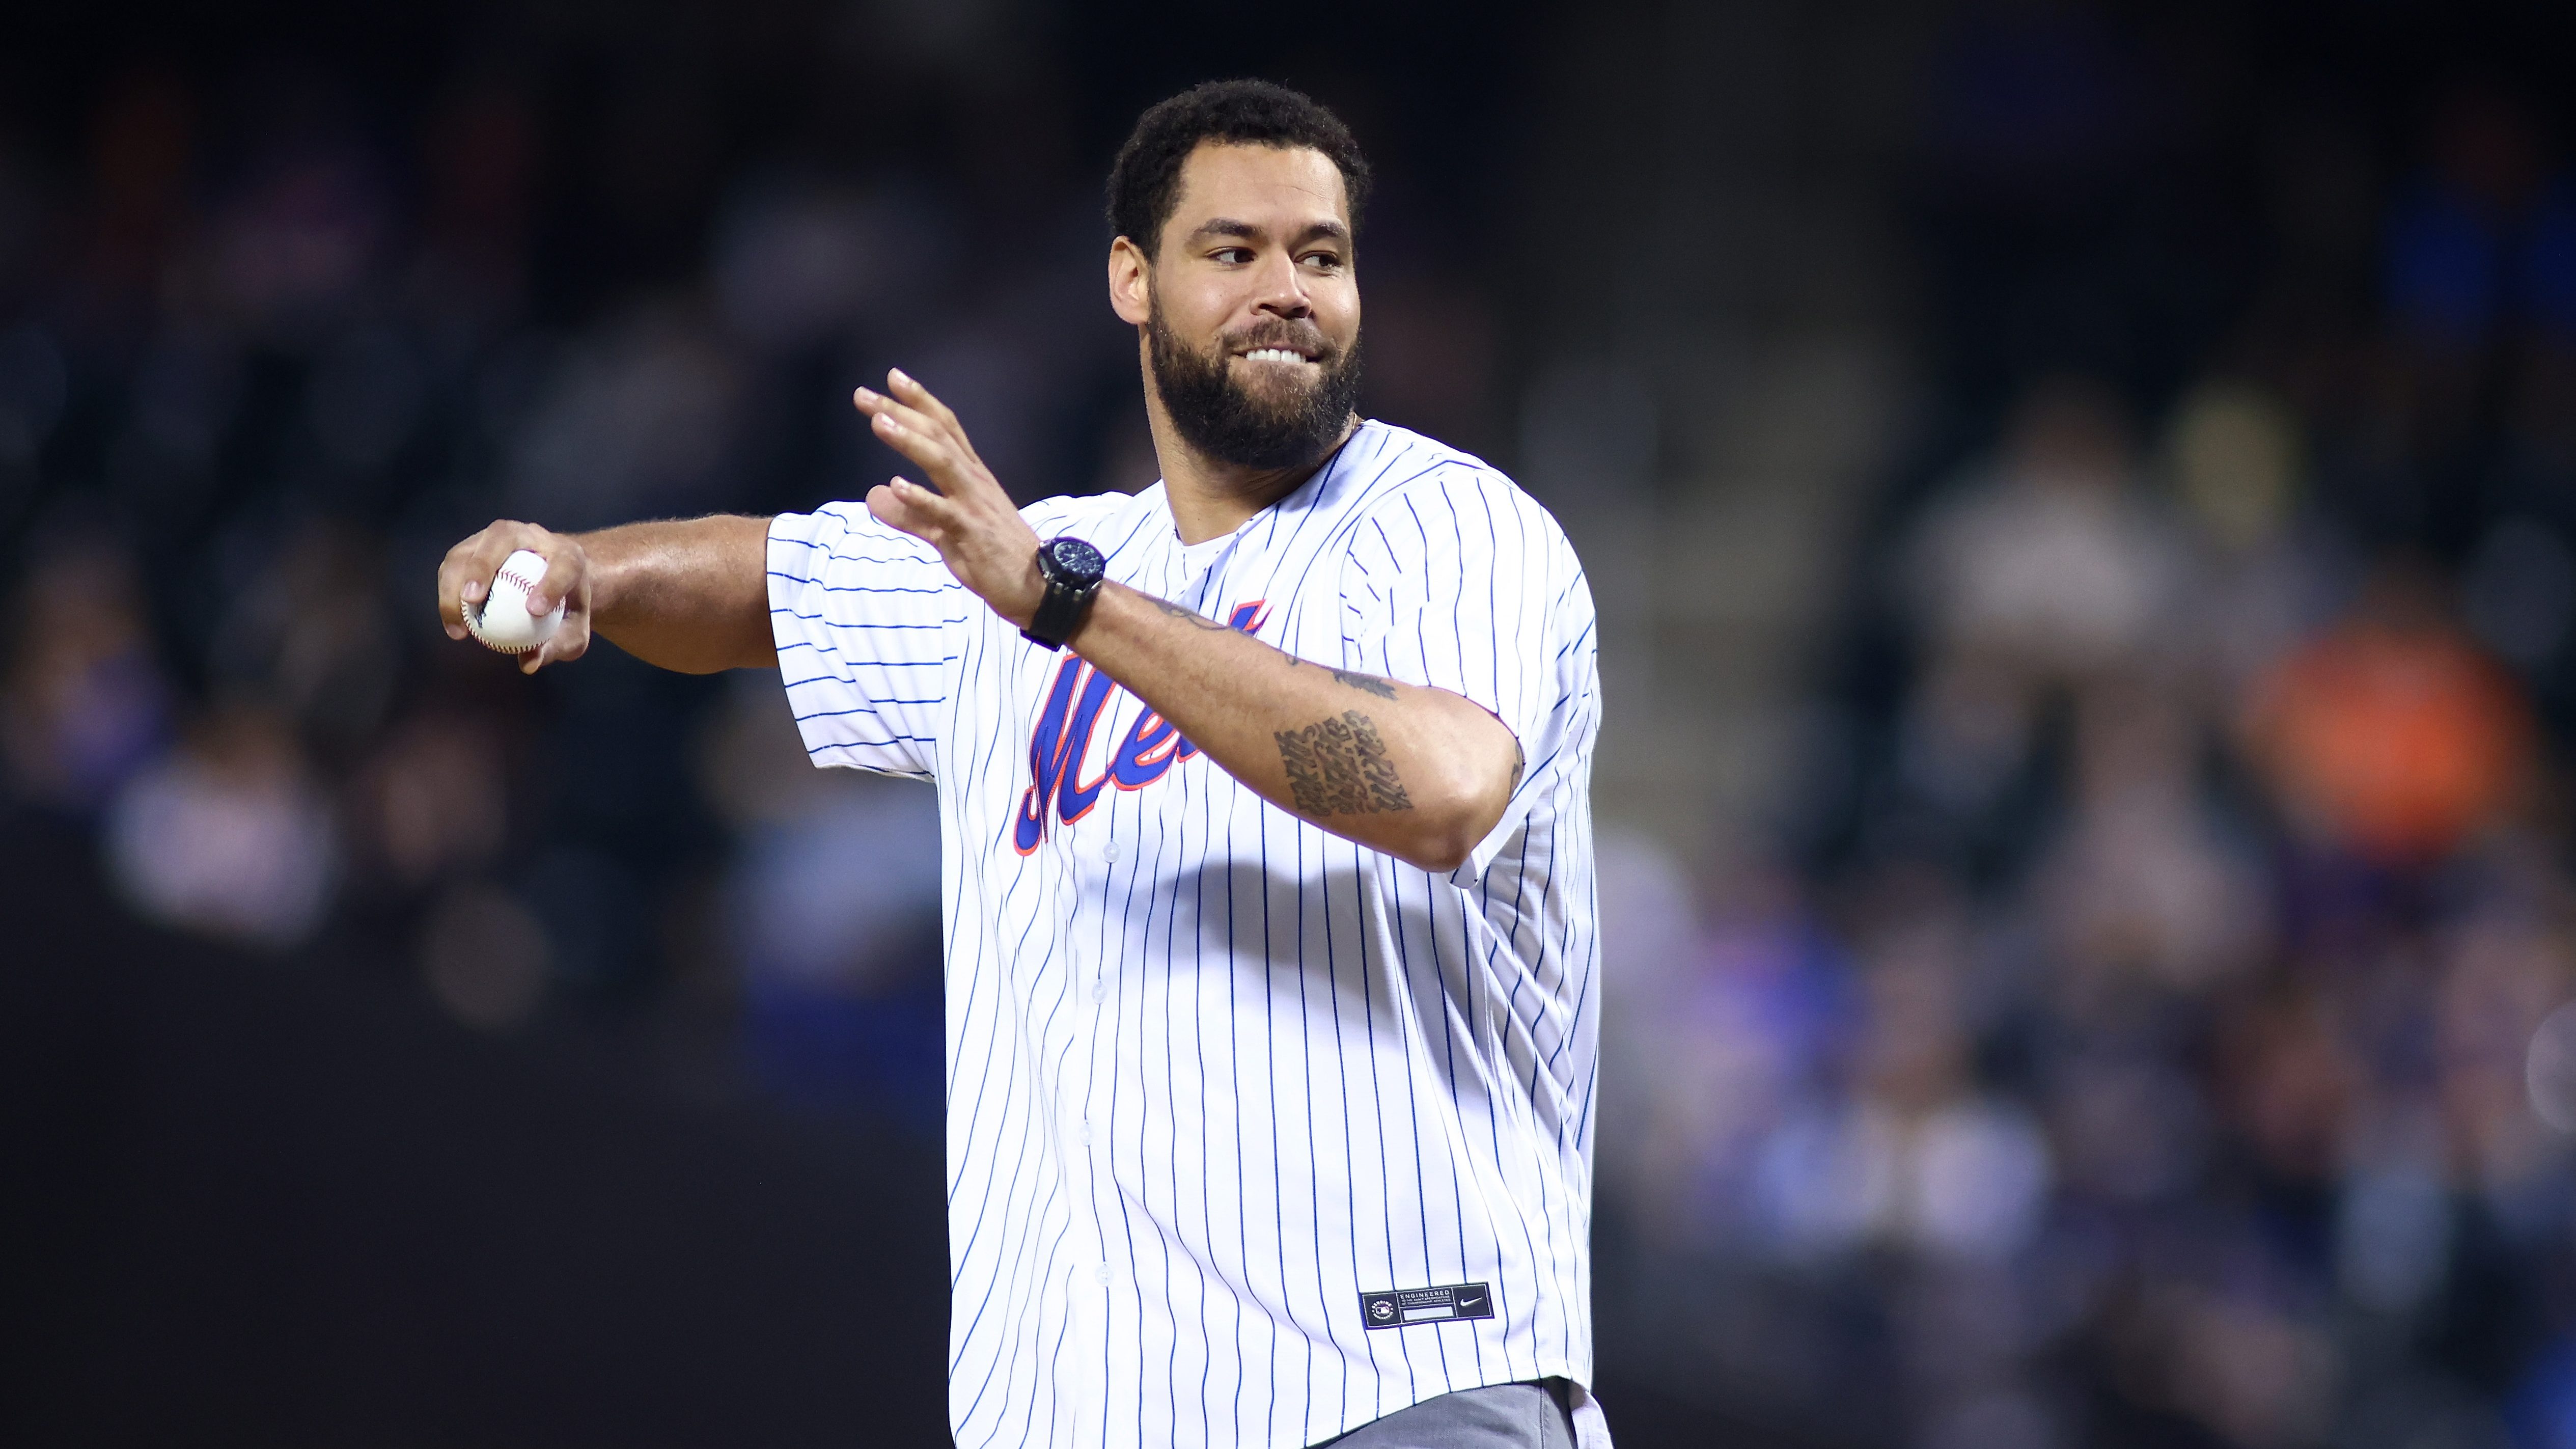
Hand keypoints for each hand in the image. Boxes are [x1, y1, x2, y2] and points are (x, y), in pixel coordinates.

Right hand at [437, 520, 592, 673]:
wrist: (553, 581)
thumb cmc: (564, 611)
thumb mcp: (572, 633)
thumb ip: (558, 646)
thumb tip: (529, 662)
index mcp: (568, 555)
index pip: (563, 565)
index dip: (550, 585)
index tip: (535, 611)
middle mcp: (532, 536)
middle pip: (504, 536)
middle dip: (483, 565)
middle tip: (473, 600)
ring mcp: (499, 537)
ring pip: (470, 548)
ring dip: (455, 582)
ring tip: (459, 624)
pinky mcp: (474, 546)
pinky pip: (454, 564)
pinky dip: (448, 591)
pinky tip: (454, 624)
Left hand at [852, 369, 1045, 627]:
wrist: (1040, 588)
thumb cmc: (994, 557)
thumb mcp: (945, 532)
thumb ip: (910, 512)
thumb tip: (874, 495)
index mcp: (971, 476)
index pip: (945, 428)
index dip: (919, 401)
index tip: (893, 377)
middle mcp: (974, 482)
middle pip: (936, 435)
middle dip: (900, 412)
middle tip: (864, 395)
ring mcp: (975, 505)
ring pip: (941, 462)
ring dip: (909, 440)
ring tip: (879, 422)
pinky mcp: (973, 534)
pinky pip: (944, 512)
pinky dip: (920, 498)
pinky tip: (896, 485)